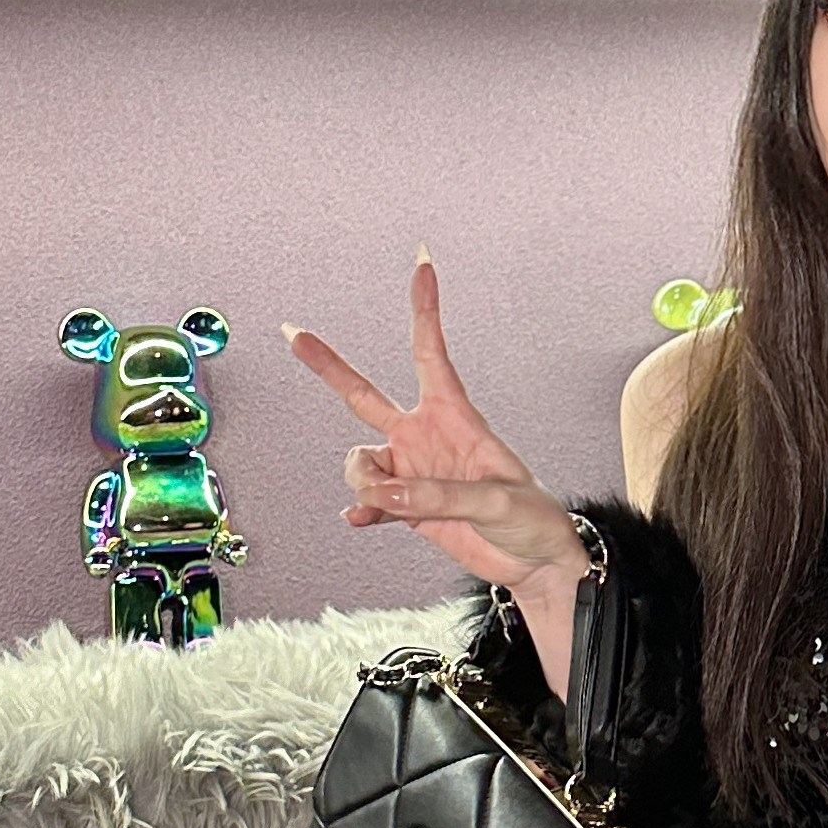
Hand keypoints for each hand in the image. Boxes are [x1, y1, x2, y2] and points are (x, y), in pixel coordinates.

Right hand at [284, 253, 591, 594]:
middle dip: (327, 365)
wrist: (533, 562)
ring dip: (365, 484)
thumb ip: (438, 497)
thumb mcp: (496, 501)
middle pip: (363, 395)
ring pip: (358, 463)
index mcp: (455, 418)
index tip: (421, 264)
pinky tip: (363, 520)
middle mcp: (424, 438)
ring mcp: (411, 472)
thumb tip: (383, 493)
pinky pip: (366, 502)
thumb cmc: (533, 519)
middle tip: (293, 333)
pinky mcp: (405, 507)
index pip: (431, 354)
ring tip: (393, 504)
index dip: (424, 309)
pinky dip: (362, 511)